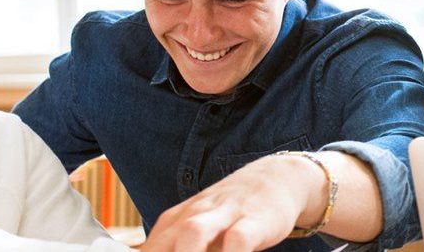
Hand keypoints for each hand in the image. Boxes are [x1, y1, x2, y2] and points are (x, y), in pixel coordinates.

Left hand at [140, 154, 325, 251]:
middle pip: (166, 241)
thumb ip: (176, 246)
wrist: (274, 178)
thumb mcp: (200, 228)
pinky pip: (239, 240)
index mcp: (175, 222)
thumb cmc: (231, 213)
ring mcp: (224, 215)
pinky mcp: (254, 220)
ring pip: (194, 232)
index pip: (149, 249)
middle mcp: (194, 216)